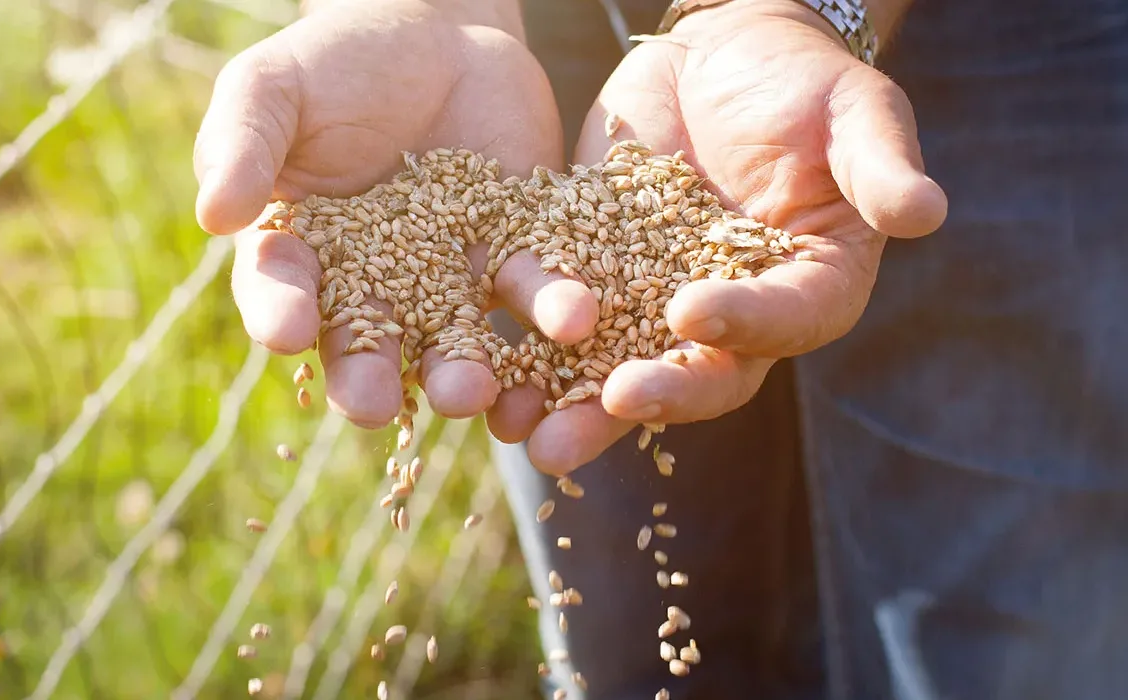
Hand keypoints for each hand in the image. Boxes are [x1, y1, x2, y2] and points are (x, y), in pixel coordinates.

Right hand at [194, 0, 598, 430]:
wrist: (439, 36)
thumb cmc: (338, 62)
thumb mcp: (276, 87)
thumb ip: (243, 142)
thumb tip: (214, 214)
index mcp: (301, 254)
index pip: (279, 292)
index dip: (279, 313)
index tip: (286, 331)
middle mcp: (373, 286)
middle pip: (365, 344)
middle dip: (368, 376)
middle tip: (374, 406)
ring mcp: (447, 280)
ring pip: (453, 341)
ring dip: (461, 372)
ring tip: (470, 391)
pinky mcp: (513, 257)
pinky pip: (533, 290)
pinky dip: (550, 307)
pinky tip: (570, 319)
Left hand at [523, 0, 947, 473]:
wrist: (722, 54)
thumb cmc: (803, 80)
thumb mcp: (853, 112)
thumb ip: (878, 167)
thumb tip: (930, 214)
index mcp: (806, 284)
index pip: (785, 320)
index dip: (744, 323)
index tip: (692, 311)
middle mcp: (735, 312)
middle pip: (701, 370)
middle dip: (655, 394)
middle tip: (611, 406)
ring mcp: (659, 299)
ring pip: (622, 365)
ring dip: (574, 403)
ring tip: (525, 431)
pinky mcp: (599, 272)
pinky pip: (563, 321)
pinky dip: (526, 348)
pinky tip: (486, 374)